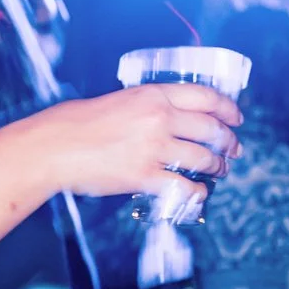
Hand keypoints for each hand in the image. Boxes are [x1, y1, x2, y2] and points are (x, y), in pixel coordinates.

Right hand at [35, 84, 241, 199]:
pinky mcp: (144, 176)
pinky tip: (200, 192)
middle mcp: (159, 119)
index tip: (236, 117)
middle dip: (229, 141)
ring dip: (217, 166)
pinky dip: (197, 192)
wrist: (52, 147)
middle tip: (234, 148)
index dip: (228, 108)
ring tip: (220, 170)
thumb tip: (165, 118)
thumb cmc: (74, 123)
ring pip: (203, 158)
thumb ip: (145, 106)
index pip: (206, 97)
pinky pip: (183, 186)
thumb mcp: (116, 100)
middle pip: (211, 129)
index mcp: (152, 96)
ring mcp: (153, 148)